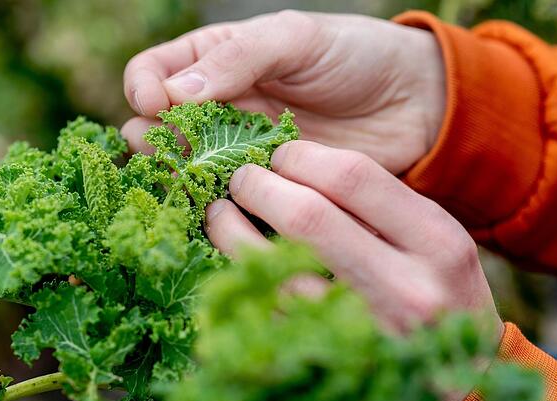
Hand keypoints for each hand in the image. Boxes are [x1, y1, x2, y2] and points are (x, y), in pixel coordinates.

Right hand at [121, 10, 445, 173]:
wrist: (413, 102)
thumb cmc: (355, 55)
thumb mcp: (295, 39)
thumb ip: (237, 59)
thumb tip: (171, 92)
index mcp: (216, 59)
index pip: (152, 72)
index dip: (143, 89)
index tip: (154, 104)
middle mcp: (218, 107)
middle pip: (157, 127)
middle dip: (150, 139)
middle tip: (165, 149)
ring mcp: (238, 150)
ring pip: (185, 168)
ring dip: (176, 175)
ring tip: (185, 178)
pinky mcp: (264, 187)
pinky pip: (224, 199)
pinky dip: (212, 204)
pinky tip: (214, 205)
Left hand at [205, 140, 501, 338]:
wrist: (460, 387)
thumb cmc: (436, 295)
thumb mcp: (433, 243)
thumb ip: (378, 204)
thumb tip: (291, 163)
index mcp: (437, 242)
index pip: (351, 176)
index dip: (299, 157)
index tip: (279, 156)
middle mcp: (405, 288)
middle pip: (305, 217)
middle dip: (258, 187)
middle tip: (242, 180)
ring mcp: (363, 333)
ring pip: (272, 270)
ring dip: (231, 232)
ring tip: (221, 215)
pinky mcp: (328, 365)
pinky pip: (266, 312)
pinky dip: (241, 279)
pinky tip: (233, 260)